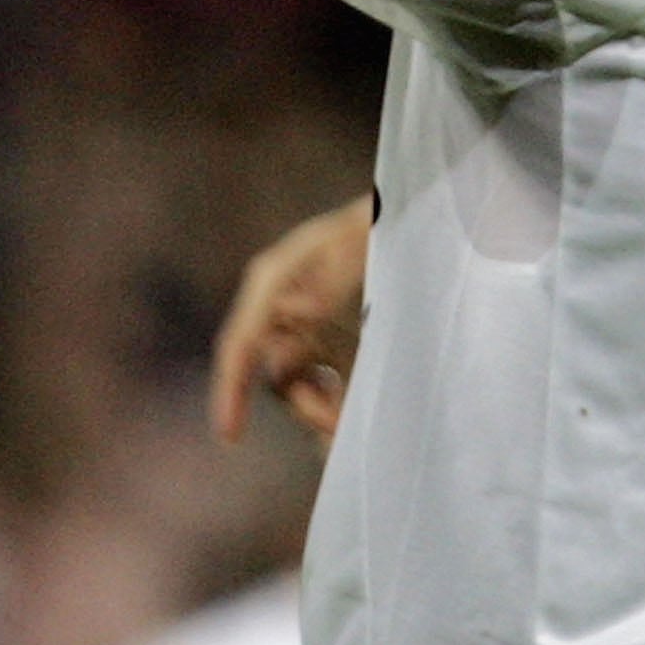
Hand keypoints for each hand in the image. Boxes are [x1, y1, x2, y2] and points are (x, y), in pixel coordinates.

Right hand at [211, 195, 371, 442]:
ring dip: (320, 406)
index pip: (241, 343)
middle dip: (302, 405)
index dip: (230, 389)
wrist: (413, 210)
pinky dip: (334, 397)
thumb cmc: (384, 220)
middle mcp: (278, 304)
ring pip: (295, 380)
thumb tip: (286, 333)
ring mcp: (302, 321)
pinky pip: (319, 376)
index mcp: (275, 280)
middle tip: (339, 428)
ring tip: (352, 421)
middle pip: (271, 371)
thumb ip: (327, 284)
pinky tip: (353, 408)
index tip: (230, 435)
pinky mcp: (325, 333)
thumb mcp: (363, 244)